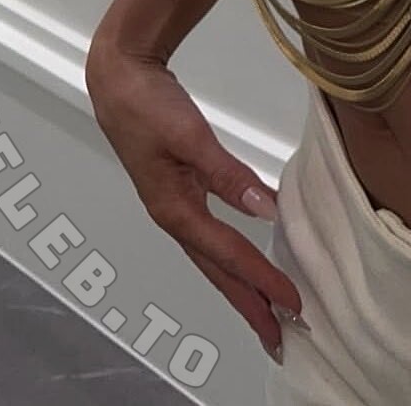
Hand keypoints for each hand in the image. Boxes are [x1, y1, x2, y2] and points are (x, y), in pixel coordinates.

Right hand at [85, 43, 305, 362]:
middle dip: (249, 304)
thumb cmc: (148, 104)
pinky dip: (233, 251)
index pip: (228, 255)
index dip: (261, 280)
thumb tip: (263, 209)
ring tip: (268, 307)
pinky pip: (212, 231)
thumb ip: (226, 173)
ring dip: (242, 282)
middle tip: (281, 335)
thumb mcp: (188, 135)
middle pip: (217, 270)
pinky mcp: (180, 187)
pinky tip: (250, 251)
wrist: (118, 75)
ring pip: (214, 255)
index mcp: (174, 209)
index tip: (292, 304)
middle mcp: (174, 215)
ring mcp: (175, 203)